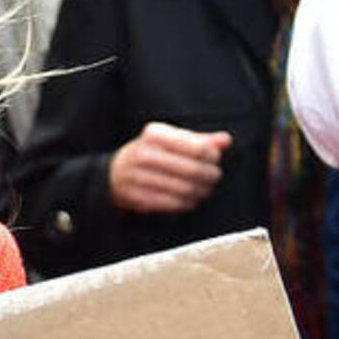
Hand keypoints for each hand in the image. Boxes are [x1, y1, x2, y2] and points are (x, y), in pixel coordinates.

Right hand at [109, 122, 231, 213]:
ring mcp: (138, 177)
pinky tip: (191, 199)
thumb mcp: (170, 140)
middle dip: (209, 176)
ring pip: (185, 189)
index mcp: (154, 135)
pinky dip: (188, 203)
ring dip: (201, 191)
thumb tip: (225, 140)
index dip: (212, 156)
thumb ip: (199, 140)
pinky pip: (173, 204)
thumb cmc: (150, 154)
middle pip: (193, 170)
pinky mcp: (137, 197)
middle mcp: (144, 154)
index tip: (215, 159)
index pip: (196, 147)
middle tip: (214, 177)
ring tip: (205, 189)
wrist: (113, 174)